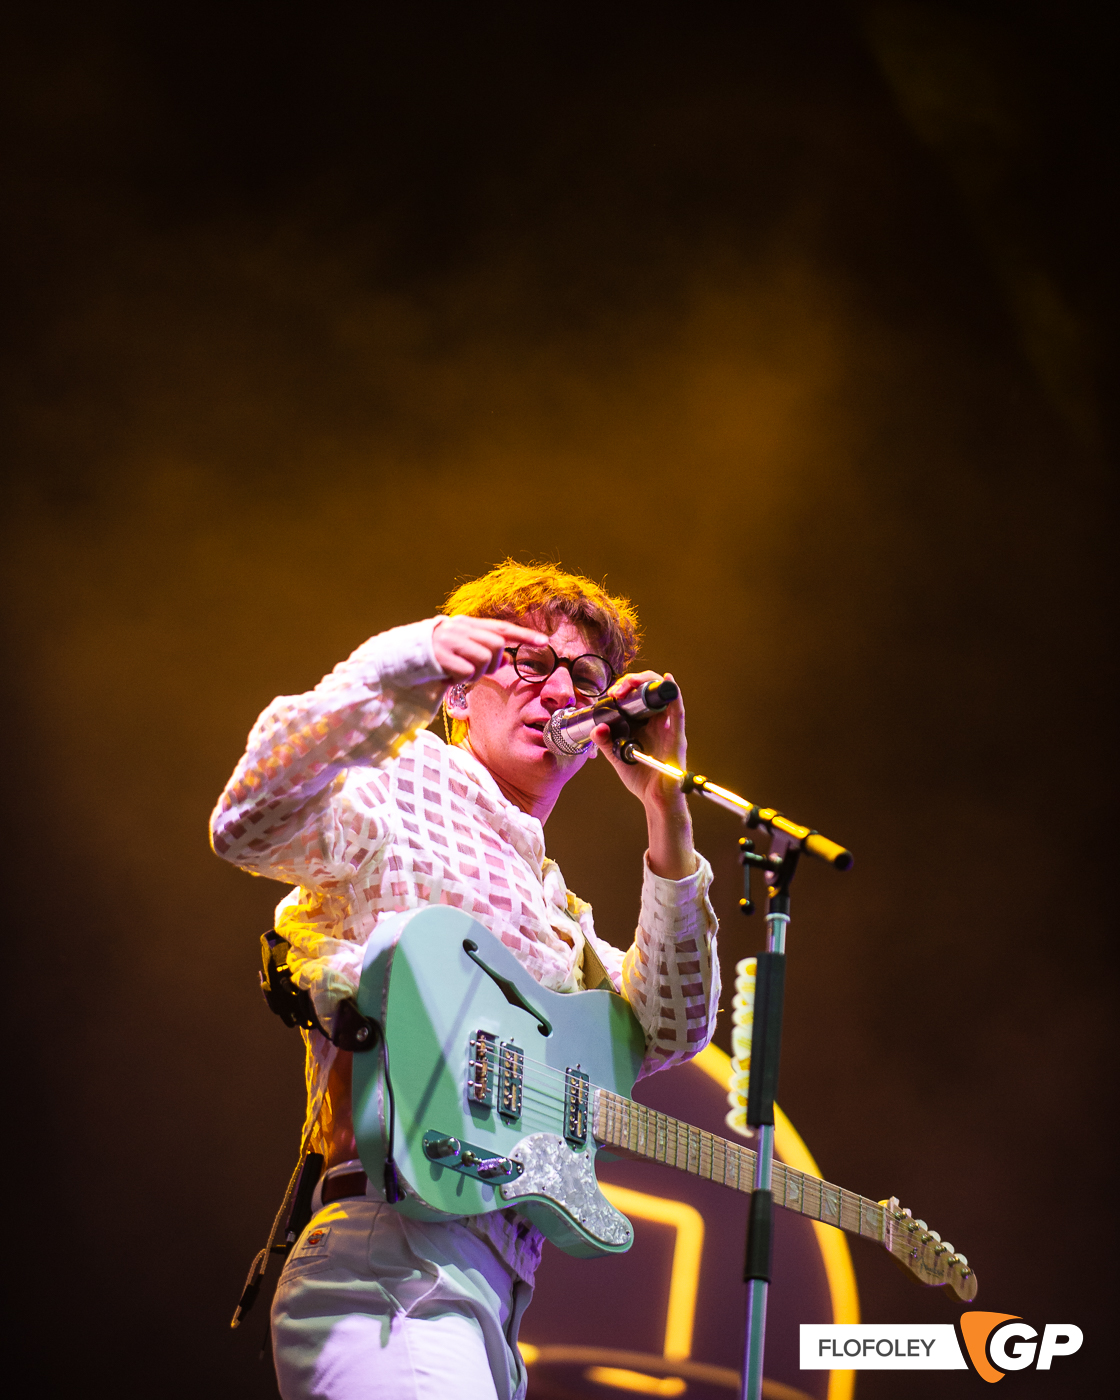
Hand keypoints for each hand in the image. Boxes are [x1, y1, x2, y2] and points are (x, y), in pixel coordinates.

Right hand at [432, 615, 547, 681]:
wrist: (400, 657)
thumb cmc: (435, 656)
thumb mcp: (461, 649)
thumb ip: (483, 649)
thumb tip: (507, 657)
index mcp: (467, 624)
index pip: (502, 627)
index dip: (524, 635)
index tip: (544, 641)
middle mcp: (460, 628)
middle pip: (496, 644)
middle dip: (493, 662)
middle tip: (477, 671)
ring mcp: (450, 641)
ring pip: (484, 658)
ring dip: (477, 672)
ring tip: (461, 674)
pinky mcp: (441, 657)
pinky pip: (467, 671)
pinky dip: (462, 679)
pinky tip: (450, 677)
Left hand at [591, 671, 697, 879]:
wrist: (655, 799)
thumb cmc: (641, 778)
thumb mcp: (618, 757)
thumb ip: (606, 743)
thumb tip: (596, 727)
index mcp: (643, 724)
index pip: (636, 697)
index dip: (623, 688)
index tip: (609, 694)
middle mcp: (657, 722)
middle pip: (649, 690)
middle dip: (632, 682)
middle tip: (616, 690)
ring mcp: (668, 727)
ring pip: (662, 694)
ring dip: (647, 682)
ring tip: (630, 683)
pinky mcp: (676, 735)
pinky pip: (677, 710)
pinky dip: (673, 692)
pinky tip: (666, 679)